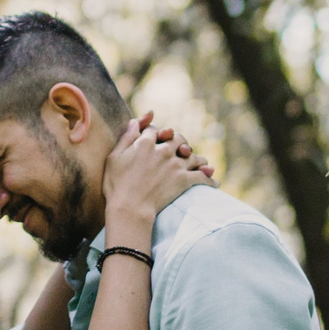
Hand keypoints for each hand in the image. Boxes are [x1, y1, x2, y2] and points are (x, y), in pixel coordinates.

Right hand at [102, 113, 211, 244]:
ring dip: (197, 159)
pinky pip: (202, 176)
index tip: (156, 137)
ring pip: (193, 156)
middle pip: (178, 138)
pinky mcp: (183, 180)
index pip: (154, 129)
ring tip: (201, 164)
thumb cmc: (116, 185)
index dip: (155, 132)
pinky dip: (209, 178)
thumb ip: (127, 137)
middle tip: (180, 149)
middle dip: (179, 141)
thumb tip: (136, 121)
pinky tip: (214, 182)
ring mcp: (175, 165)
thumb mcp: (115, 157)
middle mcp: (163, 150)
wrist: (130, 208)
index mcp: (145, 142)